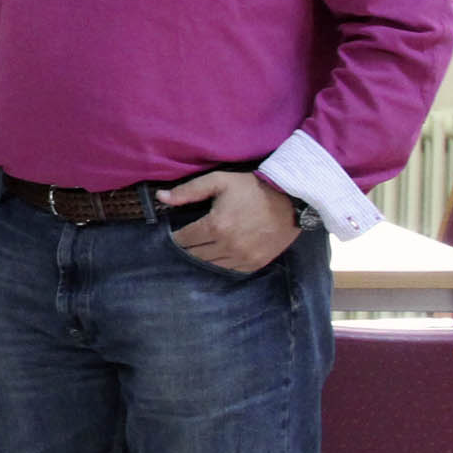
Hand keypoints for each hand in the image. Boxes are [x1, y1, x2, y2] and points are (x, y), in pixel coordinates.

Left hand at [158, 170, 300, 274]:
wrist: (290, 200)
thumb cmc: (252, 188)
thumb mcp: (219, 181)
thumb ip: (188, 191)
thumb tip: (161, 198)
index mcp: (216, 226)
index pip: (184, 240)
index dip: (176, 237)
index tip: (175, 233)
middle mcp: (228, 246)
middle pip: (195, 255)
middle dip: (188, 248)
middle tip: (187, 241)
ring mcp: (243, 257)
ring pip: (211, 265)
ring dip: (203, 258)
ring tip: (201, 248)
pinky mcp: (255, 263)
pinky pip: (230, 271)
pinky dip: (222, 264)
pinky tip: (219, 255)